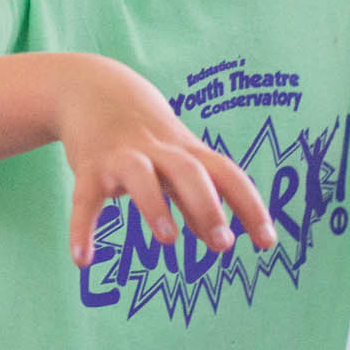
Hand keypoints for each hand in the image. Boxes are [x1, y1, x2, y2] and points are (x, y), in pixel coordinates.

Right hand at [58, 58, 277, 267]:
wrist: (91, 89)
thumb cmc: (144, 134)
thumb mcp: (174, 158)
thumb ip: (194, 197)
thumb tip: (217, 238)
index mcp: (186, 151)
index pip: (227, 175)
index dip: (250, 206)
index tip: (267, 242)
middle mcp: (157, 151)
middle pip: (188, 171)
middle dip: (207, 205)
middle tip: (223, 244)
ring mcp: (120, 157)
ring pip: (141, 176)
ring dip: (156, 206)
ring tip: (168, 240)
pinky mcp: (89, 168)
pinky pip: (85, 199)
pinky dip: (82, 229)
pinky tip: (83, 260)